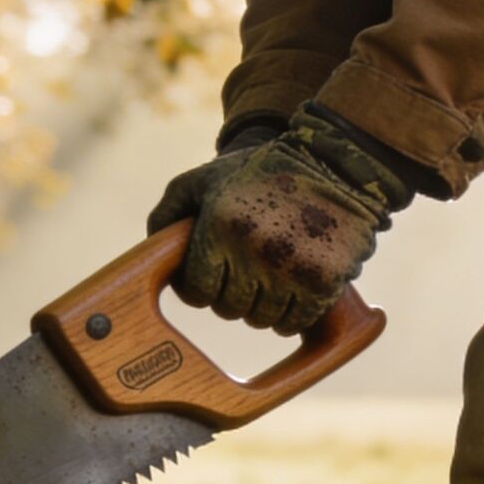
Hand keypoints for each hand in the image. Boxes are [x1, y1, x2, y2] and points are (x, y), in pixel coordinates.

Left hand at [167, 108, 410, 333]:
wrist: (332, 161)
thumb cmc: (259, 172)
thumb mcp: (203, 179)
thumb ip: (168, 212)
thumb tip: (151, 251)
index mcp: (220, 226)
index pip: (196, 291)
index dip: (198, 287)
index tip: (209, 276)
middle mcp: (254, 251)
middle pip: (229, 309)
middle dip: (230, 295)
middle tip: (241, 274)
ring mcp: (291, 269)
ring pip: (262, 320)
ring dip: (260, 306)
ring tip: (266, 280)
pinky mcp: (324, 281)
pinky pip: (296, 322)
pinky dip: (290, 315)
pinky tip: (289, 292)